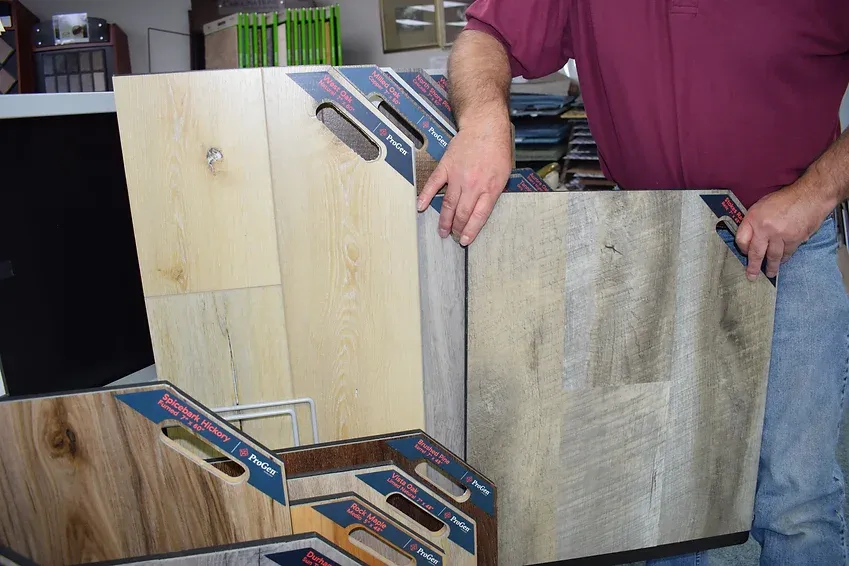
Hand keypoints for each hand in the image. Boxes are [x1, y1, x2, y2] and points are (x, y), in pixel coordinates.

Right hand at [417, 118, 512, 245]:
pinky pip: (434, 184)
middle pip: (462, 213)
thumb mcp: (504, 174)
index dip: (470, 231)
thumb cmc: (497, 148)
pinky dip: (425, 196)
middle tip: (452, 236)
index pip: (479, 216)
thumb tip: (483, 208)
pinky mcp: (446, 167)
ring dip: (444, 220)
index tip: (464, 240)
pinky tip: (421, 207)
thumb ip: (493, 192)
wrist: (485, 126)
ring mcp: (458, 176)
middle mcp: (473, 185)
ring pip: (448, 204)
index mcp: (490, 188)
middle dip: (456, 228)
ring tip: (441, 231)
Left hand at [735, 182, 831, 279]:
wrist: (810, 195)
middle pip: (756, 253)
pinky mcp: (795, 239)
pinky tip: (783, 261)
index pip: (741, 240)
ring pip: (773, 256)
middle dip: (753, 267)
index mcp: (754, 218)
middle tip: (752, 277)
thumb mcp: (761, 205)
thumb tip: (749, 237)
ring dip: (771, 266)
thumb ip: (753, 221)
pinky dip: (785, 258)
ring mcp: (781, 235)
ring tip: (770, 273)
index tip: (744, 253)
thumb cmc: (786, 199)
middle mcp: (766, 228)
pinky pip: (788, 253)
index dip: (742, 248)